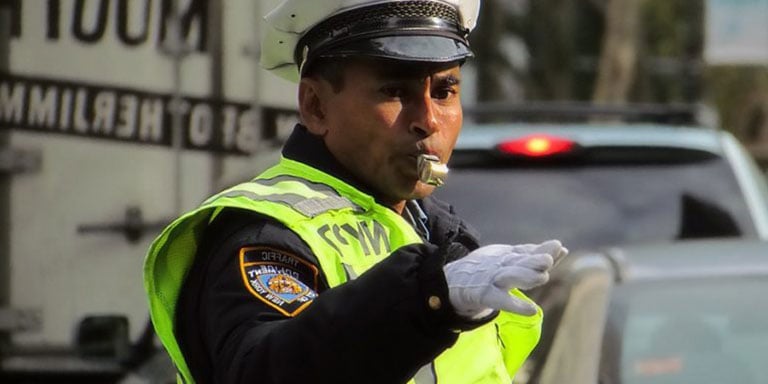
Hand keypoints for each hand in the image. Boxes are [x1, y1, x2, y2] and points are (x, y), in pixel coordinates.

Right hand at [443, 240, 567, 317]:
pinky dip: (515, 305)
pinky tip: (531, 310)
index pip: (527, 252)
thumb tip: (563, 249)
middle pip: (518, 262)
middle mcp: (501, 266)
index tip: (558, 247)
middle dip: (533, 261)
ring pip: (509, 277)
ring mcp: (492, 280)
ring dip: (525, 275)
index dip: (542, 250)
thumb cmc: (490, 268)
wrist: (458, 280)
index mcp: (508, 256)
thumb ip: (535, 255)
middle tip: (548, 261)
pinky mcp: (485, 295)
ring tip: (543, 276)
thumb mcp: (511, 258)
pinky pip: (500, 300)